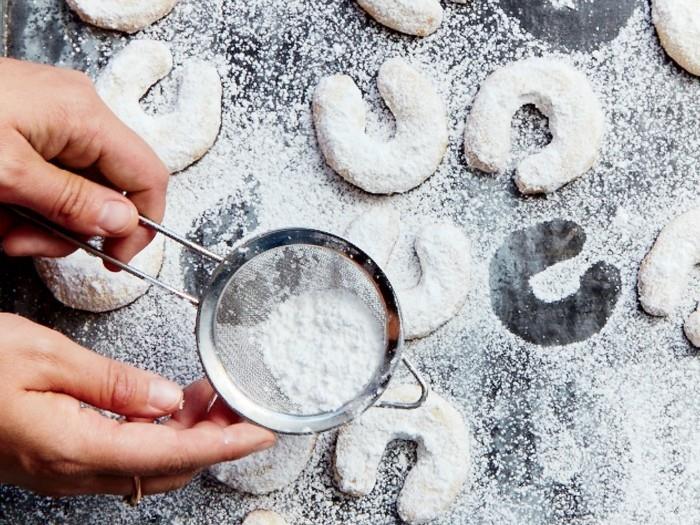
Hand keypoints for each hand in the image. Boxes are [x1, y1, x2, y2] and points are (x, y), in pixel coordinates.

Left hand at [0, 57, 168, 264]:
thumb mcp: (6, 173)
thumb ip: (72, 202)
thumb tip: (125, 223)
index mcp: (84, 116)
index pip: (147, 178)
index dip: (140, 226)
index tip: (116, 261)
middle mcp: (77, 115)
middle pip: (107, 190)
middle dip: (70, 227)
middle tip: (29, 241)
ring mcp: (52, 122)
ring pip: (75, 193)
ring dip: (40, 222)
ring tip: (1, 223)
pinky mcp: (29, 131)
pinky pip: (46, 182)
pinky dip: (22, 205)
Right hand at [0, 314, 275, 496]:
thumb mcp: (41, 356)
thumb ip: (111, 383)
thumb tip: (166, 401)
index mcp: (73, 446)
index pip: (170, 455)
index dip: (223, 444)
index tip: (260, 433)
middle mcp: (72, 469)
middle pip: (166, 468)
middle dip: (214, 439)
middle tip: (241, 403)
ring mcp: (64, 470)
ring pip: (147, 466)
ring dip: (188, 437)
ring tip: (213, 397)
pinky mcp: (58, 458)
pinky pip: (123, 457)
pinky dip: (157, 436)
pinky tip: (167, 408)